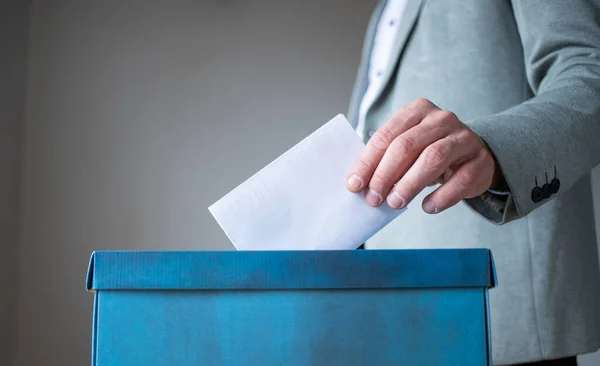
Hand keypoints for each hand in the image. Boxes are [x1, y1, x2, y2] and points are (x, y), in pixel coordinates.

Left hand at [345, 98, 501, 213]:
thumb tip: (359, 183)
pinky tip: (427, 207)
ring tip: (395, 203)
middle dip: (385, 174)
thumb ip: (386, 158)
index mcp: (417, 110)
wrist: (474, 156)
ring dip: (410, 184)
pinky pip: (460, 180)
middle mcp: (441, 119)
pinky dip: (441, 196)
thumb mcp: (408, 147)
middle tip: (373, 198)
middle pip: (407, 145)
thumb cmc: (430, 151)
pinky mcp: (480, 160)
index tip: (354, 185)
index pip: (387, 135)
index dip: (368, 161)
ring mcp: (464, 138)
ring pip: (433, 158)